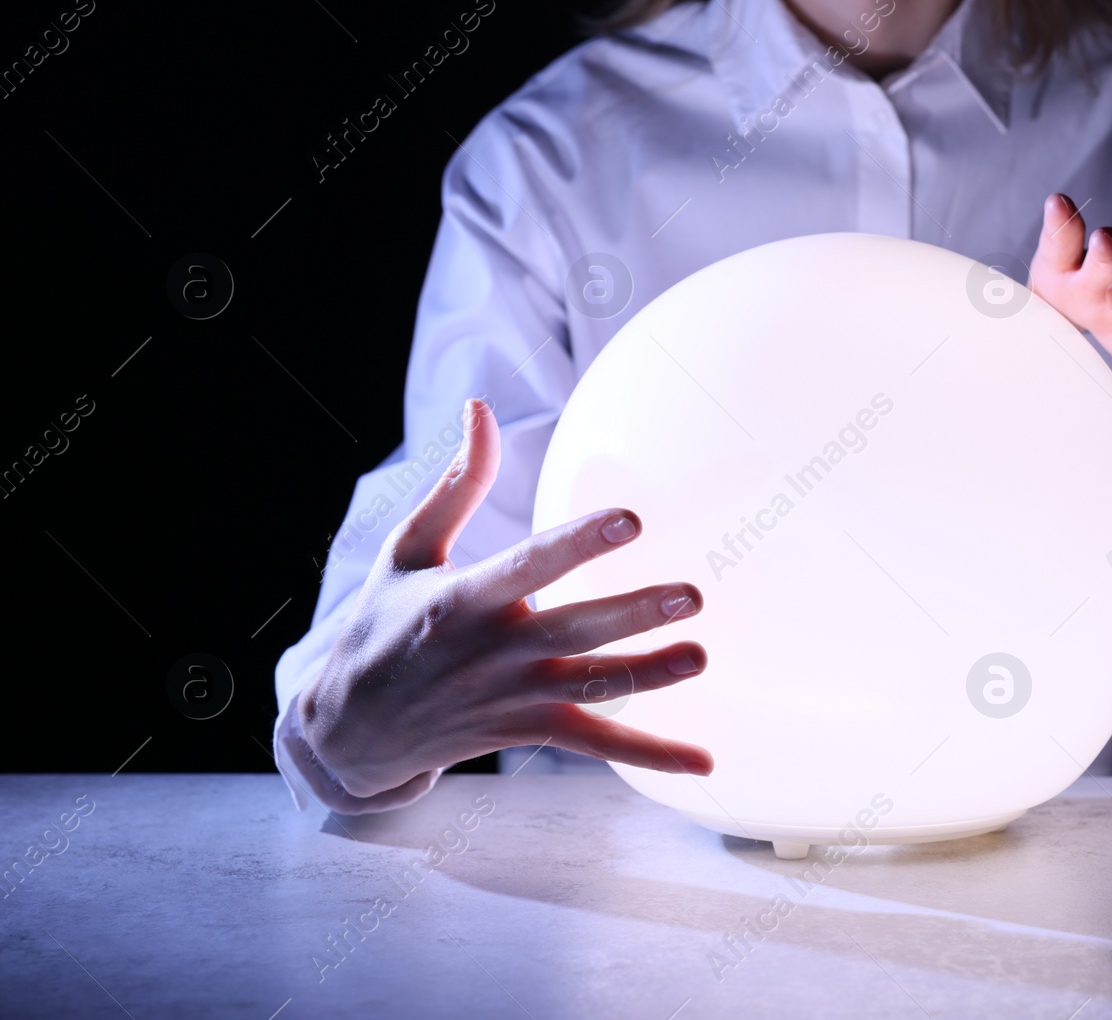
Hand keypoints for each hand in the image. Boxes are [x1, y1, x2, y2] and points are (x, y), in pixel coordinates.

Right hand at [299, 398, 713, 799]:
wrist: (349, 728)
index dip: (580, 543)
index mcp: (466, 598)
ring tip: (699, 657)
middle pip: (576, 631)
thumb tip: (480, 408)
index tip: (630, 520)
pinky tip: (703, 761)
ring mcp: (515, 696)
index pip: (531, 565)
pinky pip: (596, 743)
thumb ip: (457, 483)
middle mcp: (495, 650)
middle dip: (633, 613)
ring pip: (593, 688)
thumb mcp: (407, 549)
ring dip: (649, 675)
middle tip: (691, 594)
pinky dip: (650, 754)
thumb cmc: (381, 623)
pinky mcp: (529, 728)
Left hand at [1028, 193, 1111, 419]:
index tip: (1058, 204)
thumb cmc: (1073, 294)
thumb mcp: (1044, 285)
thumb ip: (1010, 294)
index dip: (1062, 225)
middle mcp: (1107, 282)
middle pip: (1109, 265)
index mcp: (1070, 268)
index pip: (1063, 243)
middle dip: (1107, 256)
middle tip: (1106, 244)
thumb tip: (952, 310)